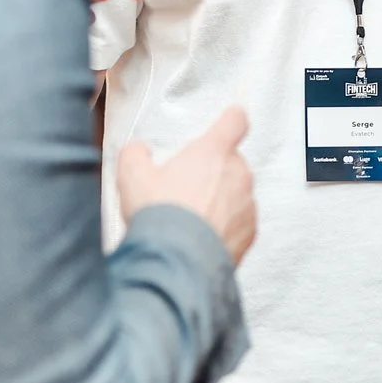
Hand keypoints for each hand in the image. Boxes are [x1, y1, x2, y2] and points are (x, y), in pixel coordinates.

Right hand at [116, 107, 255, 263]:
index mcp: (214, 151)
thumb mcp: (131, 175)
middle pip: (232, 162)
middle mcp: (238, 174)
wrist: (177, 262)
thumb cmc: (160, 214)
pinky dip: (225, 227)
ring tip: (190, 218)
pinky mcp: (249, 234)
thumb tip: (140, 151)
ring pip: (237, 194)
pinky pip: (239, 223)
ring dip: (220, 200)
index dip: (230, 120)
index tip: (228, 122)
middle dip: (213, 171)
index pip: (235, 121)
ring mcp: (247, 205)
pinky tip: (200, 237)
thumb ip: (136, 153)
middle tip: (186, 188)